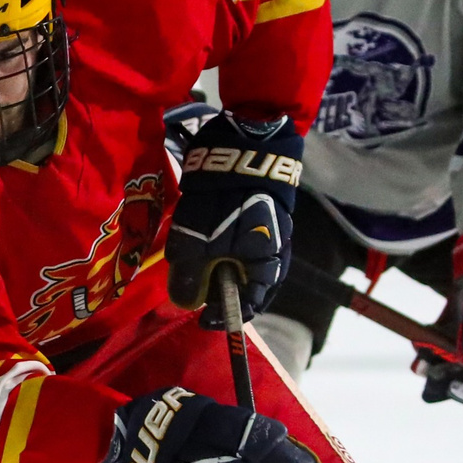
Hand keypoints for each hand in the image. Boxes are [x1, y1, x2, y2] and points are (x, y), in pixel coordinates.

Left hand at [165, 110, 302, 324]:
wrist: (245, 145)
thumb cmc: (222, 201)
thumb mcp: (195, 242)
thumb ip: (189, 276)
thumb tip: (185, 303)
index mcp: (266, 265)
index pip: (250, 305)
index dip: (224, 315)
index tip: (202, 318)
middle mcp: (277, 251)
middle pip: (248, 284)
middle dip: (222, 289)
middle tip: (196, 289)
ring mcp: (273, 228)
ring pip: (245, 260)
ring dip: (222, 265)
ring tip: (198, 262)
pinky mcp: (263, 209)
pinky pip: (244, 238)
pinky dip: (225, 245)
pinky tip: (208, 237)